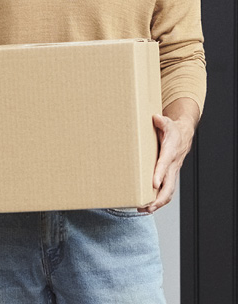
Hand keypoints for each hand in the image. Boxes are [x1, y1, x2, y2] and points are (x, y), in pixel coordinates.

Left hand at [139, 97, 199, 213]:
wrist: (183, 135)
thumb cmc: (172, 130)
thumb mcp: (167, 122)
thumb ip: (161, 121)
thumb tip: (156, 118)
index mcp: (170, 151)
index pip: (165, 163)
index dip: (160, 173)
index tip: (154, 183)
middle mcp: (173, 165)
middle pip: (169, 185)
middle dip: (159, 197)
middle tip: (148, 205)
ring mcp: (172, 172)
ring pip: (168, 192)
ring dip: (157, 203)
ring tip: (144, 209)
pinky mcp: (169, 176)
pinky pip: (166, 191)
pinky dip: (158, 200)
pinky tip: (147, 206)